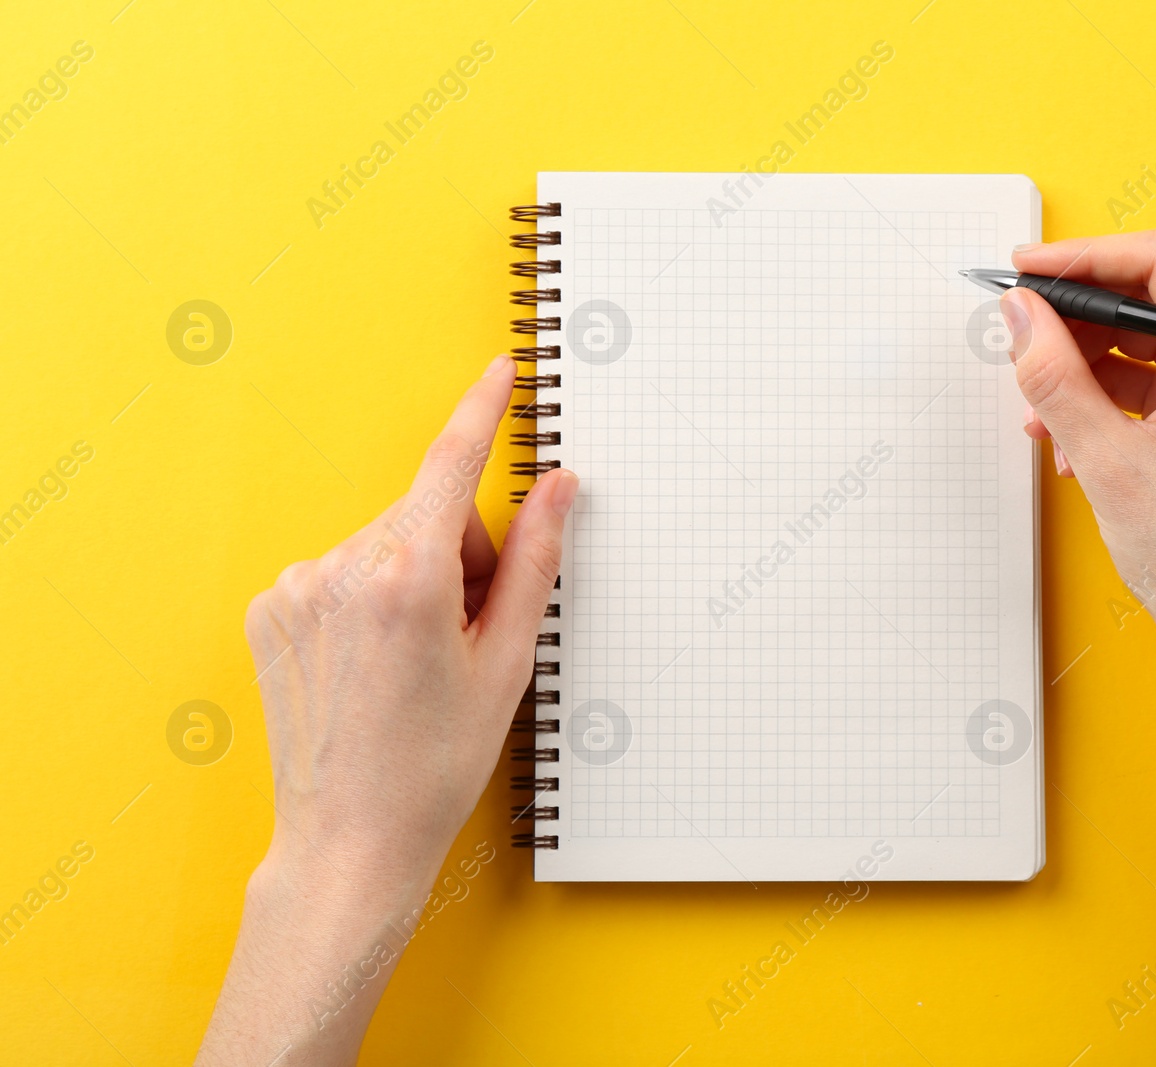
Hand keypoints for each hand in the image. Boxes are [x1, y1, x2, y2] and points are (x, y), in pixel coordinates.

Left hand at [245, 354, 574, 896]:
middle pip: (429, 517)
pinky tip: (375, 660)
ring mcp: (297, 590)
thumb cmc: (435, 764)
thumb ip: (536, 560)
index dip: (483, 413)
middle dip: (465, 555)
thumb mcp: (508, 661)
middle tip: (472, 635)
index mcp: (409, 580)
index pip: (454, 467)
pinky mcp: (272, 610)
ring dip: (416, 577)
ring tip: (419, 660)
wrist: (350, 838)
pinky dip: (368, 597)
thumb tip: (557, 487)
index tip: (502, 372)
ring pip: (385, 543)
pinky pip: (340, 571)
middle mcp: (341, 570)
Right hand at [1004, 230, 1155, 662]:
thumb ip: (1056, 378)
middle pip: (1149, 300)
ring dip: (1082, 366)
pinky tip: (1065, 433)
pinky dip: (1101, 398)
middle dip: (1076, 319)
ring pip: (1141, 343)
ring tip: (1038, 407)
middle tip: (1017, 330)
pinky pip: (1147, 382)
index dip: (1084, 259)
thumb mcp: (1108, 461)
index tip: (1026, 269)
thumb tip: (1020, 315)